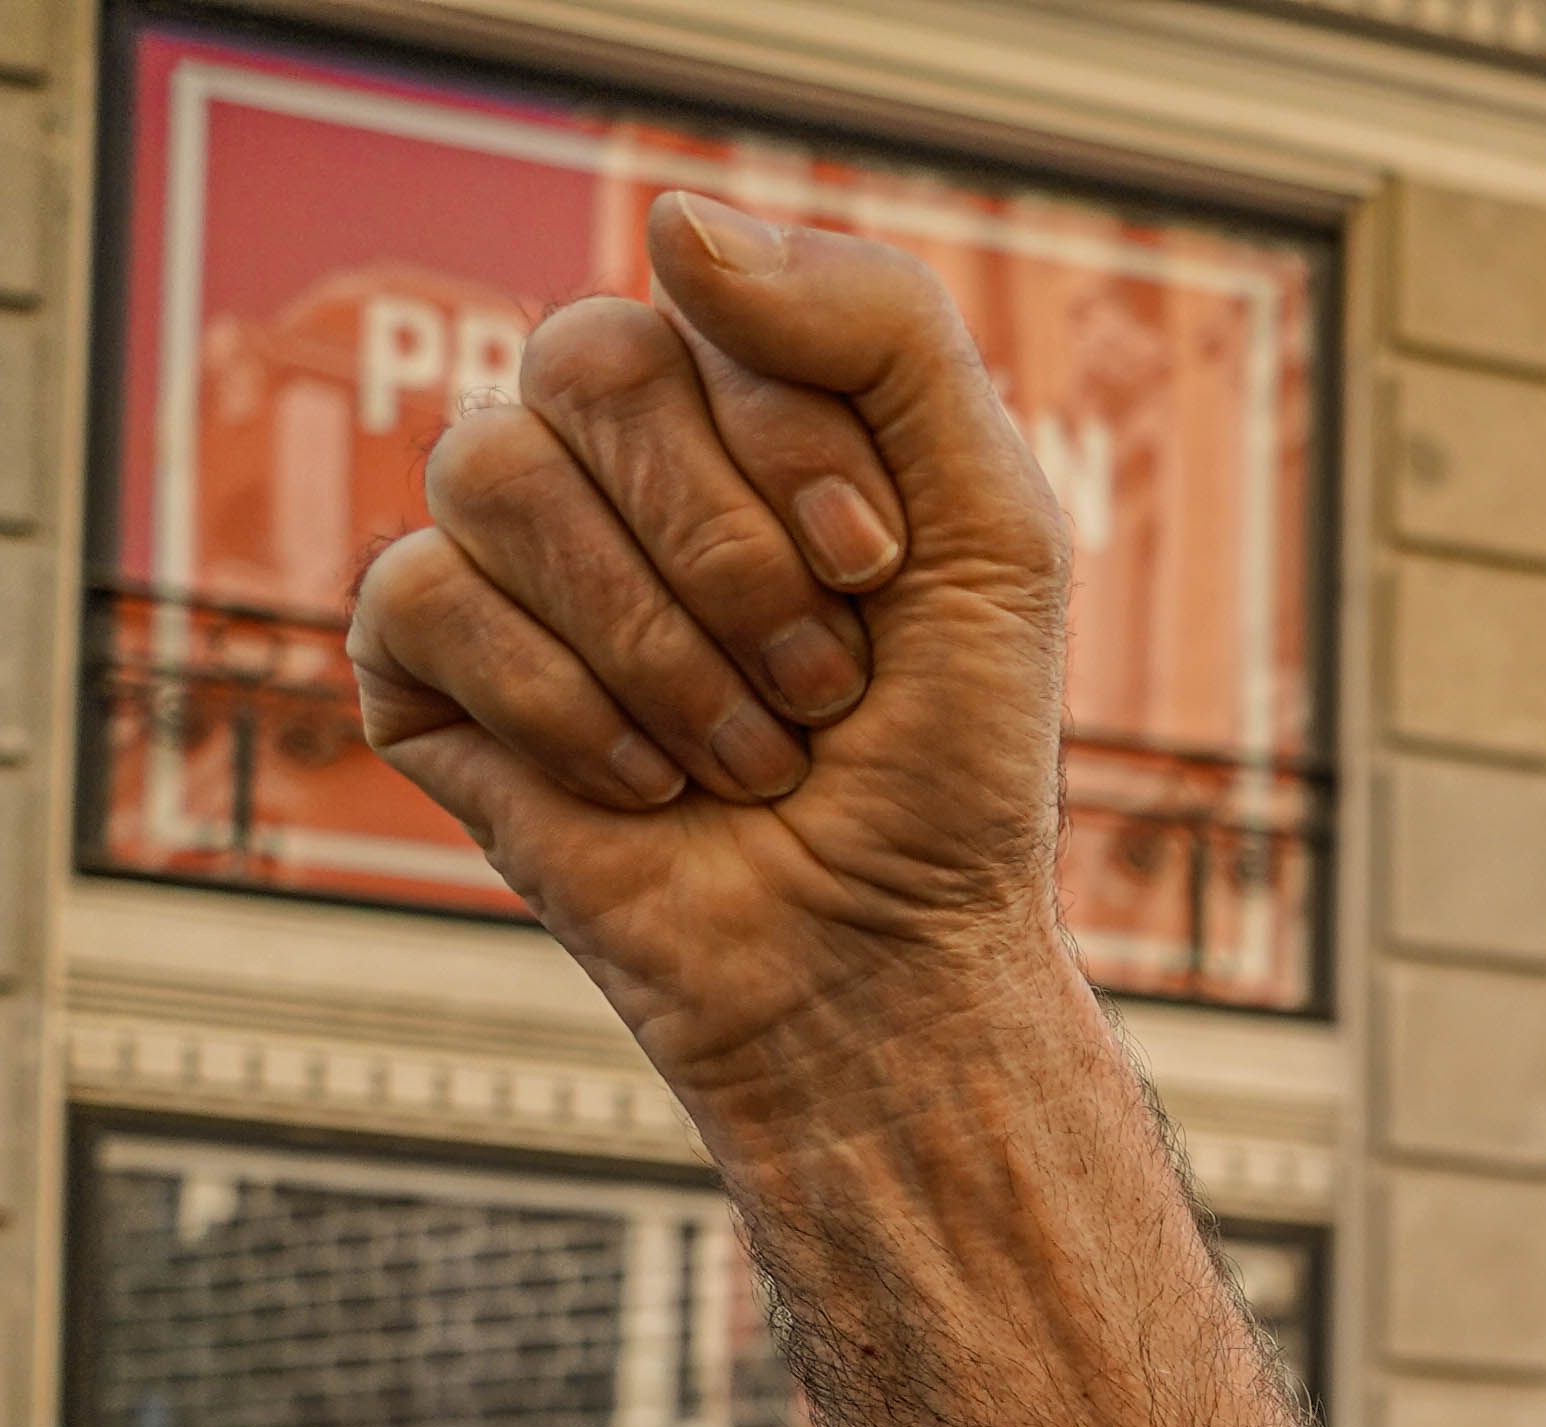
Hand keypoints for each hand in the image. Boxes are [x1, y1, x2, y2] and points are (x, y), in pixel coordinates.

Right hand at [348, 198, 1076, 1125]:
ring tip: (750, 752)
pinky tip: (646, 786)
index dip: (794, 445)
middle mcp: (603, 451)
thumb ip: (884, 332)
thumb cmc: (949, 758)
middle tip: (820, 679)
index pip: (705, 306)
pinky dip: (566, 710)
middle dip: (730, 551)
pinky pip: (428, 594)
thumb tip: (671, 220)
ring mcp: (502, 551)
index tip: (876, 572)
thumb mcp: (995, 528)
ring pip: (493, 471)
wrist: (888, 955)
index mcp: (731, 398)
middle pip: (584, 364)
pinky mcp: (419, 661)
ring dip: (664, 648)